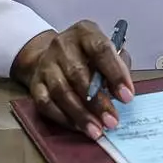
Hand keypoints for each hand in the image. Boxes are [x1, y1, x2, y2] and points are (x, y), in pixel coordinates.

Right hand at [11, 21, 134, 139]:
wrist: (51, 55)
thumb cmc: (88, 56)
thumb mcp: (108, 52)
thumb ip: (119, 66)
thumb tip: (123, 92)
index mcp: (84, 32)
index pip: (100, 49)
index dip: (115, 74)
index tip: (127, 97)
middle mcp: (62, 45)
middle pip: (78, 73)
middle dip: (97, 101)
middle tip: (112, 121)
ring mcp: (46, 64)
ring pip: (61, 91)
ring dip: (81, 114)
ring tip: (97, 130)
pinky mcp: (35, 84)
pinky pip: (47, 104)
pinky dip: (64, 118)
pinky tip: (79, 127)